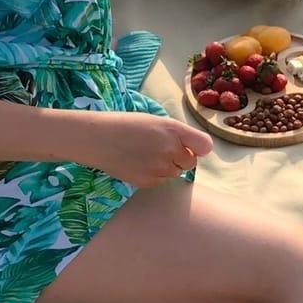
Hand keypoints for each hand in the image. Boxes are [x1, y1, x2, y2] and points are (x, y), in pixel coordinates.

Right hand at [88, 112, 212, 188]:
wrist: (98, 139)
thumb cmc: (127, 126)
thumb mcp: (156, 121)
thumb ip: (178, 134)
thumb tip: (196, 151)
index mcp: (173, 129)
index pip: (204, 145)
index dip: (198, 147)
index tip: (190, 146)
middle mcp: (169, 149)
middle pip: (190, 162)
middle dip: (180, 158)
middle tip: (161, 149)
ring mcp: (159, 168)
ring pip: (175, 173)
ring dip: (167, 166)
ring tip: (146, 154)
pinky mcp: (148, 182)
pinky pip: (161, 181)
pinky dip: (154, 175)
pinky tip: (138, 163)